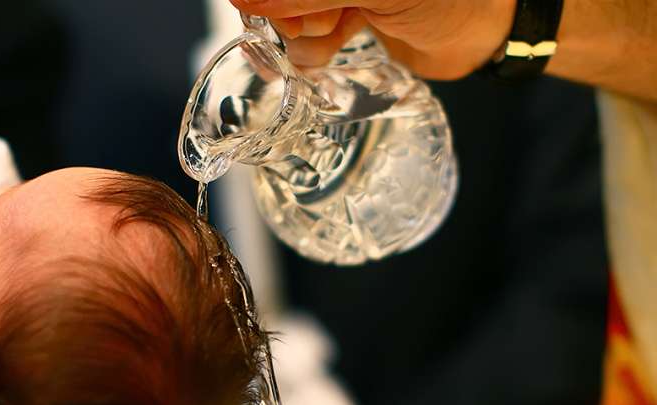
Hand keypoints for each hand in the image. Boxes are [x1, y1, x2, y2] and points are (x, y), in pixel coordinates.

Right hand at [230, 0, 514, 78]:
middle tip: (324, 19)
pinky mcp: (346, 14)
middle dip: (291, 11)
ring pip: (289, 14)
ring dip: (304, 33)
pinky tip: (334, 45)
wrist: (484, 30)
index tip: (268, 9)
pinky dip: (314, 46)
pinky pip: (308, 35)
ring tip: (335, 32)